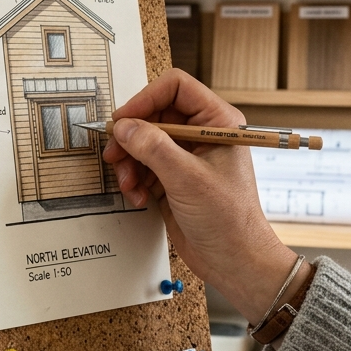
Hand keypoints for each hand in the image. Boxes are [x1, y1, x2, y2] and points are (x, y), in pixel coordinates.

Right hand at [102, 69, 306, 324]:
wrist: (235, 261)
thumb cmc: (229, 220)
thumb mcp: (187, 178)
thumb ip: (153, 148)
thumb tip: (124, 126)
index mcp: (217, 122)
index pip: (176, 88)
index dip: (146, 100)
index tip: (124, 121)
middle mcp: (202, 135)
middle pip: (154, 116)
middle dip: (132, 137)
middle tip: (115, 155)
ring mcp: (187, 157)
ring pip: (144, 142)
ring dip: (130, 162)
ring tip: (129, 184)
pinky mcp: (174, 179)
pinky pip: (143, 166)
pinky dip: (135, 179)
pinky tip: (139, 197)